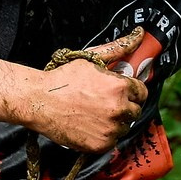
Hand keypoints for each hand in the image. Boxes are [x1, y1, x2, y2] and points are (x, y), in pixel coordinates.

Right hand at [25, 32, 148, 152]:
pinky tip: (89, 126)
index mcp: (120, 86)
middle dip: (124, 107)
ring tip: (94, 115)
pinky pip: (111, 142)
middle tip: (104, 104)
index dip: (131, 92)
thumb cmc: (61, 81)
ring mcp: (110, 129)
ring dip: (114, 123)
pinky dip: (103, 136)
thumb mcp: (90, 59)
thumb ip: (118, 49)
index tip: (121, 93)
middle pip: (135, 111)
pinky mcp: (100, 144)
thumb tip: (139, 35)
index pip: (142, 92)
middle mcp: (118, 108)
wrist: (39, 102)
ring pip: (123, 128)